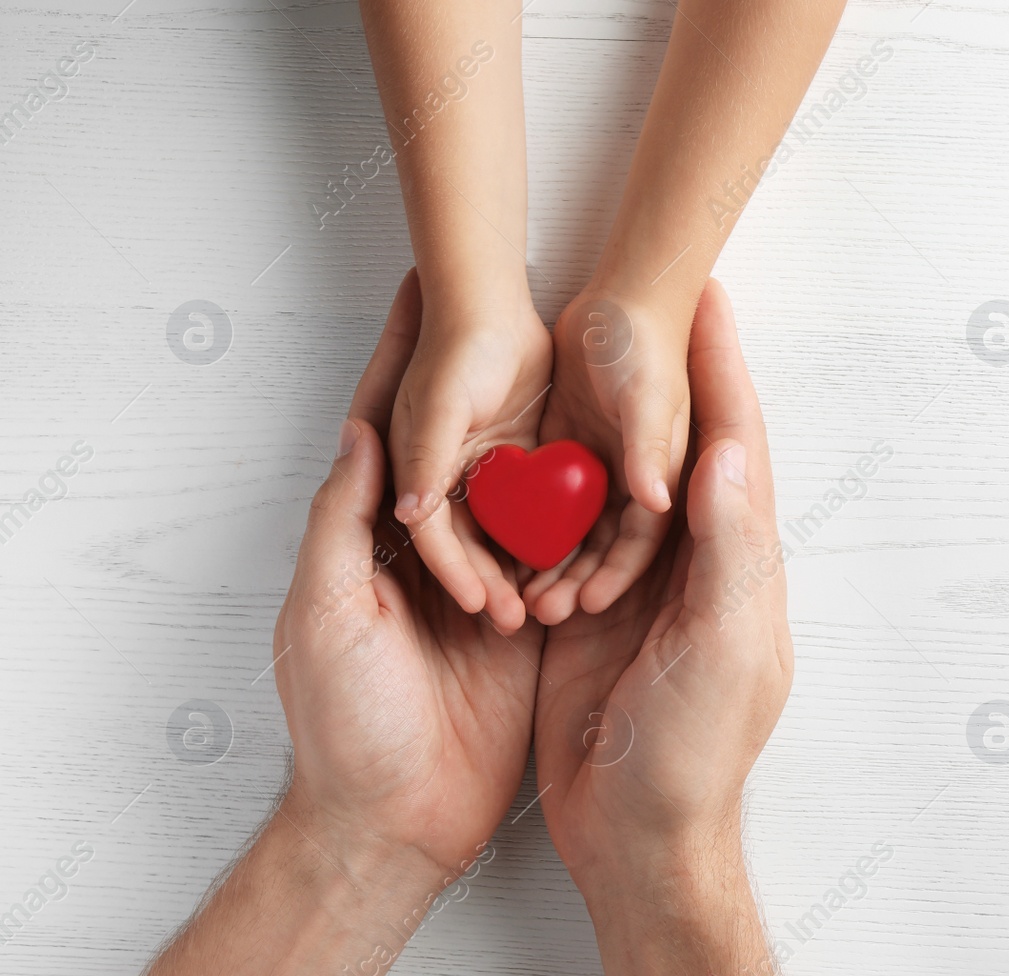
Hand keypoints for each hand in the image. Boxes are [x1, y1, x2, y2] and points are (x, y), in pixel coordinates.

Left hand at [274, 271, 542, 879]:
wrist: (396, 827)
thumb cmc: (343, 724)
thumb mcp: (327, 614)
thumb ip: (345, 524)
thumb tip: (359, 431)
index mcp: (378, 536)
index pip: (392, 427)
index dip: (405, 355)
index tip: (427, 285)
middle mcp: (439, 548)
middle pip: (473, 445)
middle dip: (498, 374)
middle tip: (534, 305)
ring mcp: (493, 582)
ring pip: (531, 492)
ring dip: (559, 434)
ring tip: (595, 364)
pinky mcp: (535, 622)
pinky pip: (567, 555)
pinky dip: (593, 515)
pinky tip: (626, 465)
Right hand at [388, 277, 551, 634]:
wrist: (490, 294)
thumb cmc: (457, 344)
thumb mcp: (439, 404)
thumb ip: (424, 457)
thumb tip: (410, 513)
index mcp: (418, 469)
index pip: (437, 538)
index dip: (459, 573)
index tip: (483, 605)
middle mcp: (448, 477)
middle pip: (472, 545)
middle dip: (493, 582)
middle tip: (517, 619)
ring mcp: (487, 471)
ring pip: (505, 533)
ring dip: (522, 567)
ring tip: (547, 604)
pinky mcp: (521, 459)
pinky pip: (536, 508)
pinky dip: (548, 535)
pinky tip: (570, 563)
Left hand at [522, 285, 691, 624]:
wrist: (624, 297)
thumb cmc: (646, 343)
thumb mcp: (650, 398)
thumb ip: (649, 448)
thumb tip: (655, 499)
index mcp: (662, 474)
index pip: (639, 540)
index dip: (614, 575)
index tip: (585, 603)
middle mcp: (634, 479)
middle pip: (605, 545)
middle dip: (577, 579)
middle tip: (541, 609)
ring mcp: (601, 467)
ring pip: (573, 530)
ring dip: (551, 560)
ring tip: (519, 593)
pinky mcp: (571, 451)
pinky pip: (548, 501)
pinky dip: (530, 526)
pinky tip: (502, 548)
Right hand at [535, 279, 789, 892]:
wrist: (637, 836)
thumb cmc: (691, 749)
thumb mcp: (720, 646)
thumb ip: (727, 549)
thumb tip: (727, 448)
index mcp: (738, 563)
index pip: (734, 446)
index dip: (722, 371)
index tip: (705, 297)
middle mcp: (694, 564)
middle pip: (684, 447)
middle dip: (671, 374)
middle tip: (643, 299)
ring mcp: (641, 587)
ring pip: (626, 481)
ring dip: (611, 415)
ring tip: (583, 345)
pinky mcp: (590, 611)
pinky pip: (576, 532)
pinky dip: (560, 484)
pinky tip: (537, 438)